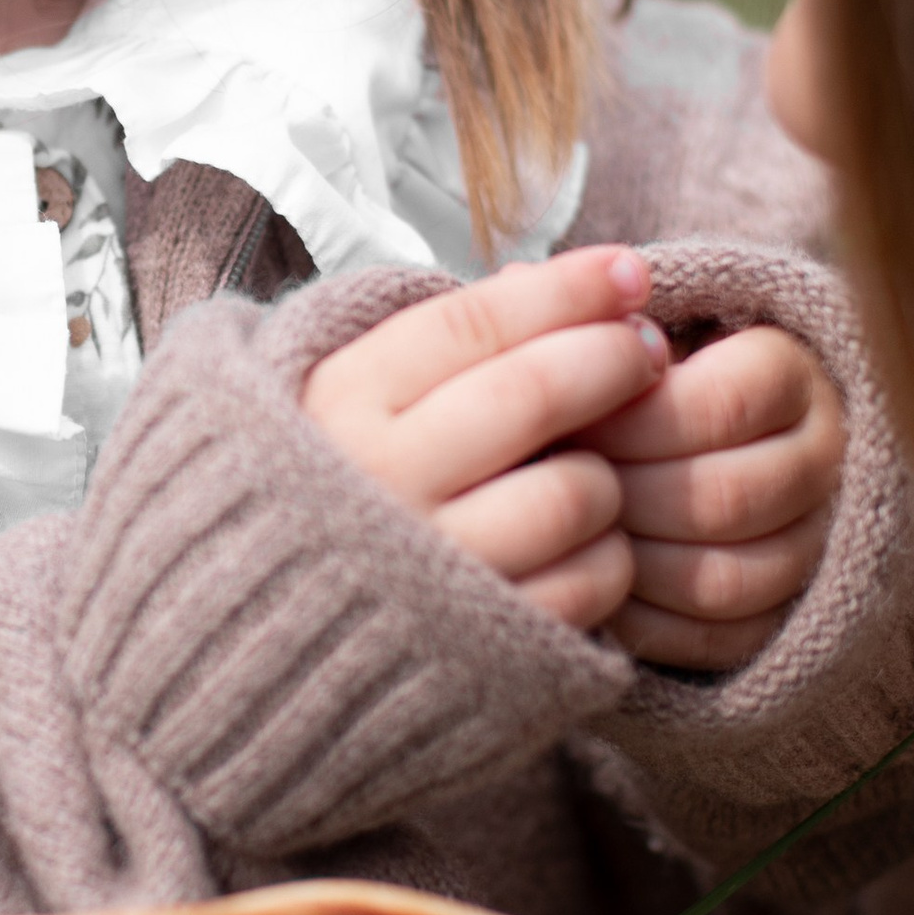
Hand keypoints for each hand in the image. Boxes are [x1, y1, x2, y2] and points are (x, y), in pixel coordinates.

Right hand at [303, 246, 670, 628]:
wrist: (268, 628)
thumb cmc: (335, 483)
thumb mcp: (349, 392)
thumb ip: (443, 342)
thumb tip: (585, 281)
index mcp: (341, 402)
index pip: (473, 323)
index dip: (567, 289)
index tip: (627, 272)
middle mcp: (378, 479)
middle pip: (532, 395)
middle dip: (612, 359)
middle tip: (646, 349)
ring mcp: (428, 566)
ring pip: (572, 493)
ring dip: (604, 473)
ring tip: (591, 468)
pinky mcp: (478, 643)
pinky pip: (586, 582)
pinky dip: (605, 556)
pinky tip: (582, 542)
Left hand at [572, 324, 842, 670]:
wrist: (665, 447)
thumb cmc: (628, 377)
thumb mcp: (612, 330)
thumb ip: (576, 313)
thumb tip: (514, 284)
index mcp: (787, 370)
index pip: (724, 402)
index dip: (635, 421)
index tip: (570, 421)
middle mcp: (825, 455)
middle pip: (728, 496)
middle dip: (624, 497)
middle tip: (553, 490)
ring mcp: (818, 540)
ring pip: (732, 575)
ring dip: (634, 563)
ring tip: (567, 539)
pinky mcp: (790, 611)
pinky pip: (727, 638)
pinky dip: (650, 623)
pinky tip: (592, 589)